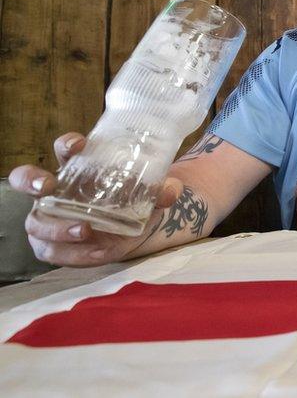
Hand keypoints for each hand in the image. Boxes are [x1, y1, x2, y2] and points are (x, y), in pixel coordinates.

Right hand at [8, 132, 183, 266]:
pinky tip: (96, 253)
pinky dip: (72, 254)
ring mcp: (49, 218)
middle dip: (32, 180)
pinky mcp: (51, 244)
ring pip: (35, 222)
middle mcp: (56, 191)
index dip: (66, 144)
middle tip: (48, 186)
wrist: (131, 231)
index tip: (80, 144)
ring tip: (86, 230)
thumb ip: (160, 191)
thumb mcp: (149, 195)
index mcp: (77, 168)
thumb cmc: (132, 201)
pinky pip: (50, 251)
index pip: (63, 149)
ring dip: (57, 228)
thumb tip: (169, 190)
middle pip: (26, 179)